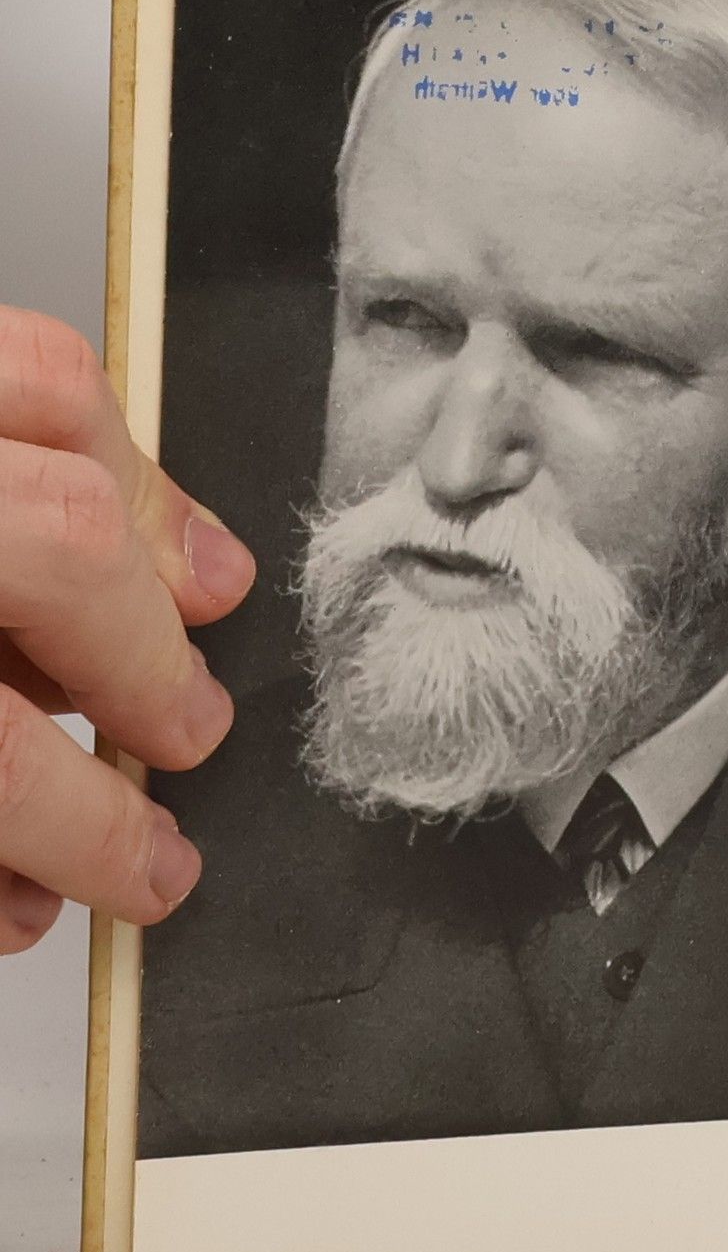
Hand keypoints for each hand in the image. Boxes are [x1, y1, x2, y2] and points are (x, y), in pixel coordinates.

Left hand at [0, 306, 255, 952]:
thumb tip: (25, 895)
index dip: (89, 835)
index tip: (140, 873)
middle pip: (64, 552)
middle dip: (151, 668)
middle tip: (176, 736)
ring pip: (57, 414)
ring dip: (148, 527)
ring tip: (182, 605)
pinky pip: (20, 356)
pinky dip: (92, 416)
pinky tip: (114, 483)